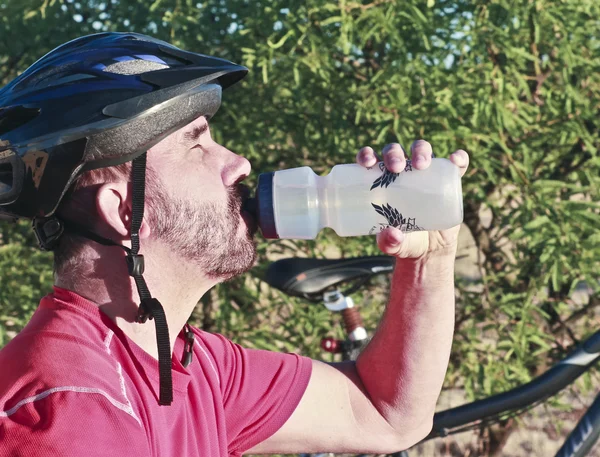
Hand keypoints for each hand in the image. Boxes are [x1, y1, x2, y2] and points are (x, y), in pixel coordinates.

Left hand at [356, 140, 468, 258]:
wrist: (429, 249)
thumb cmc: (403, 240)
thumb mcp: (392, 244)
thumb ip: (388, 242)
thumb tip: (391, 235)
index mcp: (381, 181)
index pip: (370, 160)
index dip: (366, 154)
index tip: (367, 162)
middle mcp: (402, 170)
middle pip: (396, 151)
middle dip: (394, 154)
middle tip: (396, 168)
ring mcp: (425, 172)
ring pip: (421, 149)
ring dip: (421, 150)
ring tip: (421, 165)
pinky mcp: (447, 179)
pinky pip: (455, 164)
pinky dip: (457, 158)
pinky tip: (456, 159)